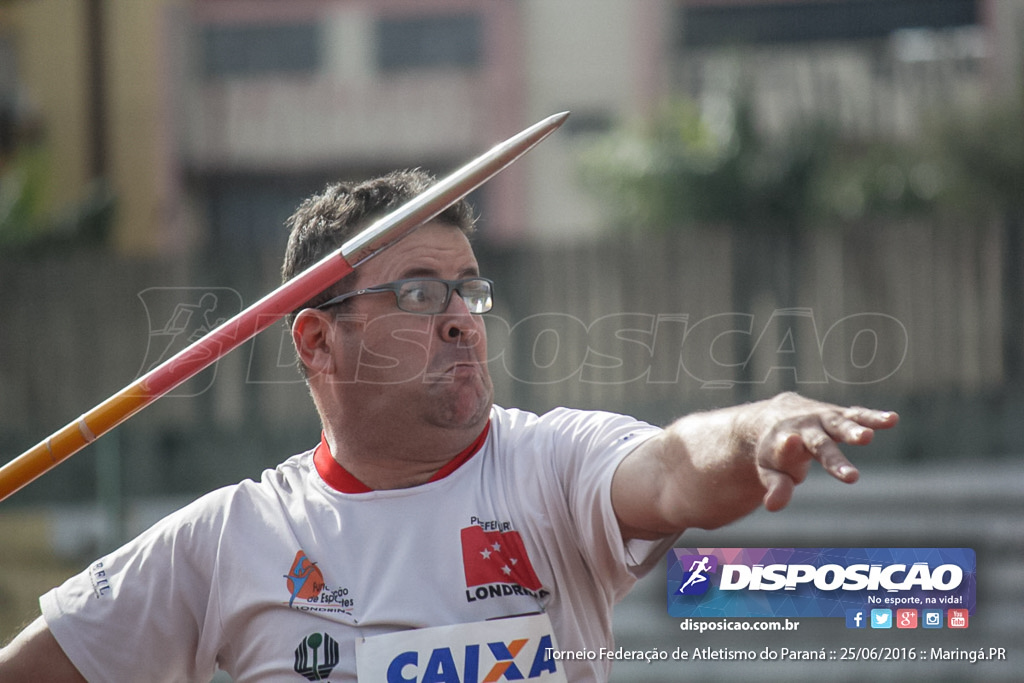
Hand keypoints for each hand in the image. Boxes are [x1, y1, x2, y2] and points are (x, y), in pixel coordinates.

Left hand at [751, 392, 898, 511]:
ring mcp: (822, 419)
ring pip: (840, 425)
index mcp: (782, 442)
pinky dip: (873, 417)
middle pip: (819, 442)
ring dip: (853, 430)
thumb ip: (776, 486)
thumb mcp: (768, 470)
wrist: (775, 415)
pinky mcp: (839, 414)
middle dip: (832, 457)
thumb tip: (772, 506)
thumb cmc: (773, 450)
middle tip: (849, 474)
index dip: (786, 447)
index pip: (784, 448)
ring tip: (867, 437)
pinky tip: (892, 419)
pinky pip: (856, 415)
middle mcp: (804, 428)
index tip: (790, 442)